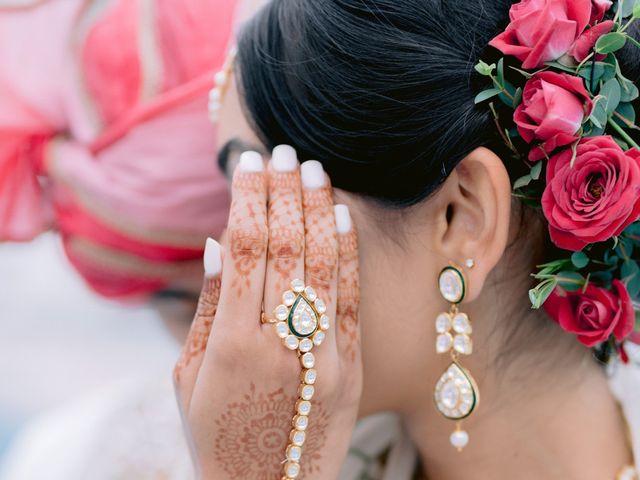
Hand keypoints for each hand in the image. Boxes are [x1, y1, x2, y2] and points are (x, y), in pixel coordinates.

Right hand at [173, 145, 361, 479]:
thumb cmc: (215, 432)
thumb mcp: (189, 375)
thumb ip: (206, 308)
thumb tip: (217, 243)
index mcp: (229, 343)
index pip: (245, 247)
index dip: (248, 198)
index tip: (248, 162)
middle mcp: (278, 342)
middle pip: (286, 245)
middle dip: (283, 190)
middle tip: (282, 150)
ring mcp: (322, 355)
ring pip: (323, 263)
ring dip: (318, 208)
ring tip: (313, 167)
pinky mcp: (350, 367)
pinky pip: (351, 298)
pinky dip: (348, 252)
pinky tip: (342, 214)